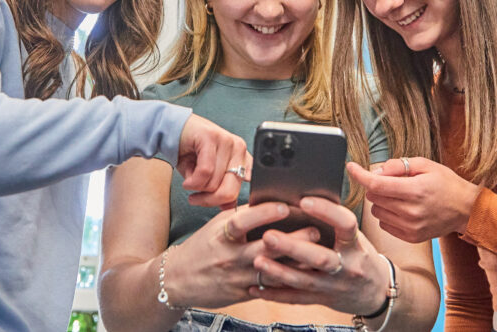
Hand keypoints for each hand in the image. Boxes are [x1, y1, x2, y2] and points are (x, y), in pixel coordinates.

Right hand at [165, 203, 317, 308]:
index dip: (264, 213)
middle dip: (292, 240)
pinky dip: (287, 282)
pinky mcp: (243, 294)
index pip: (242, 222)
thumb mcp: (216, 227)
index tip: (284, 206)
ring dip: (297, 263)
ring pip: (272, 271)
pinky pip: (269, 289)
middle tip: (315, 229)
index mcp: (221, 235)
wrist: (177, 280)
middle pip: (265, 248)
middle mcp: (229, 256)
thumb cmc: (203, 247)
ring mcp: (237, 278)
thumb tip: (271, 201)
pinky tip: (306, 276)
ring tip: (318, 253)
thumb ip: (241, 217)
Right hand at [177, 114, 251, 206]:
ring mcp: (226, 141)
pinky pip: (205, 171)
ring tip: (190, 180)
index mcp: (242, 158)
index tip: (214, 202)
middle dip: (209, 200)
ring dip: (197, 189)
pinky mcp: (211, 138)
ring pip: (215, 183)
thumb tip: (228, 206)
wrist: (172, 130)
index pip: (244, 188)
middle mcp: (239, 148)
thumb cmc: (191, 154)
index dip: (227, 200)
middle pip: (230, 190)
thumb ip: (220, 189)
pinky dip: (192, 182)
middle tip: (195, 199)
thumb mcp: (208, 175)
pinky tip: (186, 180)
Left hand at [249, 197, 389, 316]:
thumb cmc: (359, 254)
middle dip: (293, 247)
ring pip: (304, 280)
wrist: (377, 291)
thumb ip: (334, 223)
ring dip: (279, 272)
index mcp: (355, 245)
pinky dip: (275, 294)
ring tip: (257, 260)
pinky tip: (256, 288)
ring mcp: (334, 286)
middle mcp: (347, 267)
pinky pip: (296, 299)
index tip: (304, 201)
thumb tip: (303, 198)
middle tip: (268, 236)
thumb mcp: (355, 238)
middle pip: (320, 258)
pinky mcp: (322, 300)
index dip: (326, 212)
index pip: (346, 225)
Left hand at [347, 157, 480, 242]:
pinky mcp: (411, 237)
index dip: (360, 175)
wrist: (466, 210)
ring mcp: (411, 227)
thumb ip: (398, 165)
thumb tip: (375, 171)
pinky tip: (403, 209)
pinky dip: (388, 214)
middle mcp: (411, 211)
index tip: (350, 167)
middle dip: (376, 186)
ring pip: (376, 211)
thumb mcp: (426, 165)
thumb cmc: (446, 183)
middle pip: (374, 197)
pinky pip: (384, 224)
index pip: (376, 184)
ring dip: (381, 201)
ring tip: (400, 196)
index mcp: (415, 190)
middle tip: (392, 182)